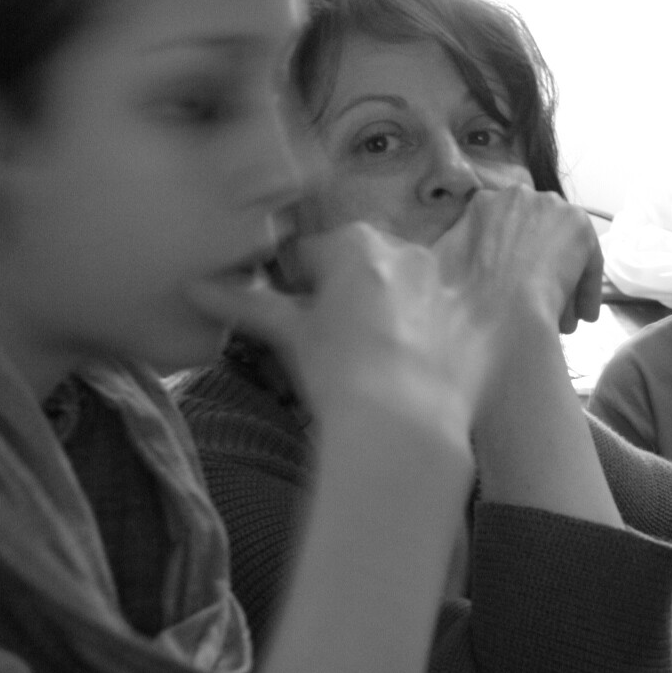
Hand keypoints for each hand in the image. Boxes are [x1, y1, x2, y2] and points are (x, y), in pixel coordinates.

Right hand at [186, 222, 494, 437]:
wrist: (405, 429)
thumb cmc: (339, 373)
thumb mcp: (289, 336)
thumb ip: (244, 305)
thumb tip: (194, 287)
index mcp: (356, 242)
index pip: (309, 255)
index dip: (293, 289)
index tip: (292, 322)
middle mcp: (407, 251)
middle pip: (361, 268)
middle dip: (343, 297)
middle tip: (330, 347)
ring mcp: (446, 286)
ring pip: (403, 292)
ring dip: (387, 315)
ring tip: (371, 366)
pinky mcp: (478, 325)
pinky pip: (446, 322)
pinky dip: (430, 339)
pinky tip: (414, 374)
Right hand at [433, 186, 602, 335]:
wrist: (497, 308)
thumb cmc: (461, 296)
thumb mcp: (436, 271)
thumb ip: (443, 260)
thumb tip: (422, 267)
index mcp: (481, 204)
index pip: (504, 230)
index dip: (511, 263)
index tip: (514, 289)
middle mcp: (517, 194)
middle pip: (537, 238)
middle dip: (539, 271)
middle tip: (539, 306)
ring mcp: (551, 207)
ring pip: (562, 250)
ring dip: (564, 283)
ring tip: (561, 319)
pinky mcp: (579, 226)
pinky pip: (587, 260)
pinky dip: (586, 288)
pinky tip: (582, 315)